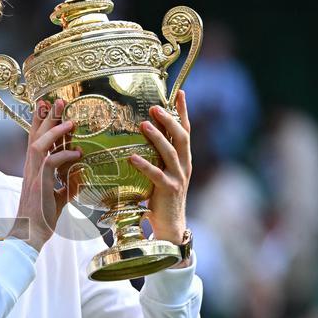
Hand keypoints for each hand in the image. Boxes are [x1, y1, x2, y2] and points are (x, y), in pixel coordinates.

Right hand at [7, 98, 82, 251]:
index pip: (36, 139)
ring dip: (55, 131)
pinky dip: (65, 155)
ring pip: (40, 144)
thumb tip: (81, 174)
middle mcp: (31, 168)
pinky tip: (77, 153)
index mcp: (34, 169)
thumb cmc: (42, 218)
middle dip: (47, 117)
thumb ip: (69, 185)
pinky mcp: (40, 184)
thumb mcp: (59, 198)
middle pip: (36, 136)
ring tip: (70, 121)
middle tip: (58, 100)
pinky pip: (51, 163)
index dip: (40, 121)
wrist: (29, 234)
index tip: (45, 105)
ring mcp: (34, 175)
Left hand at [128, 90, 191, 244]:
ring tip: (144, 124)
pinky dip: (144, 165)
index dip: (183, 111)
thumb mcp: (162, 171)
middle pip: (181, 137)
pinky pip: (156, 175)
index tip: (180, 92)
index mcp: (183, 158)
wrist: (170, 226)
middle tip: (154, 107)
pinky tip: (132, 157)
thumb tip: (141, 135)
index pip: (186, 130)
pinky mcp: (168, 190)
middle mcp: (184, 165)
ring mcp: (178, 178)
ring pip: (170, 152)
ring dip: (157, 137)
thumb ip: (157, 155)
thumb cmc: (161, 197)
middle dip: (169, 119)